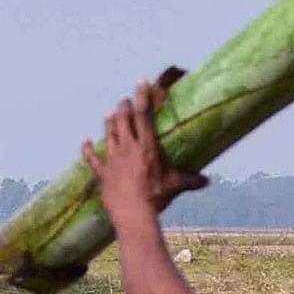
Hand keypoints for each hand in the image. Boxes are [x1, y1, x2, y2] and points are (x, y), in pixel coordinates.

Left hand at [87, 79, 205, 220]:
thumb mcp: (175, 186)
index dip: (142, 96)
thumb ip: (190, 180)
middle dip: (124, 107)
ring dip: (109, 122)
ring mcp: (113, 159)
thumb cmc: (156, 196)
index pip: (144, 115)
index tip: (141, 82)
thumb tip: (207, 182)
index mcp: (147, 146)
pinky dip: (88, 149)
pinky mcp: (102, 173)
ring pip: (109, 134)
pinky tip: (85, 142)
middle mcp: (128, 147)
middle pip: (123, 119)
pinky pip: (92, 159)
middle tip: (125, 101)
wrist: (133, 212)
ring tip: (110, 113)